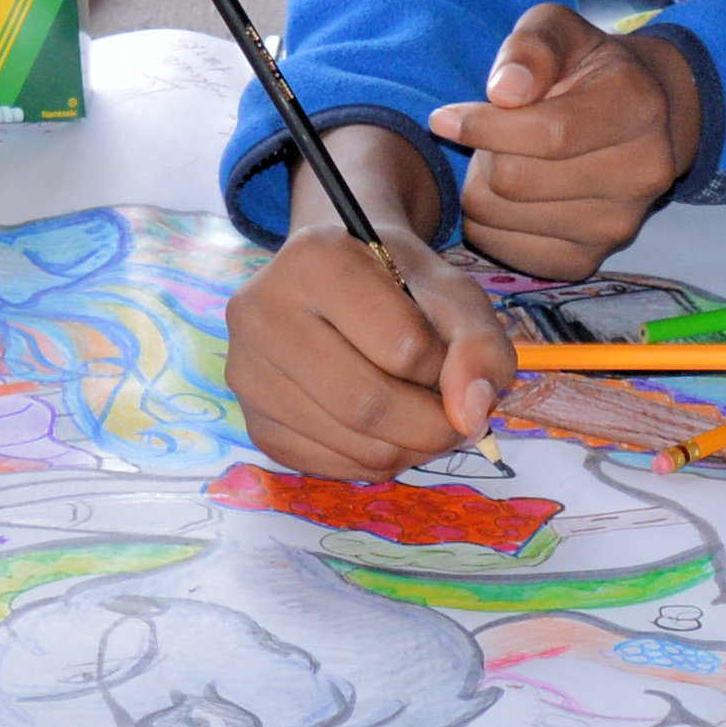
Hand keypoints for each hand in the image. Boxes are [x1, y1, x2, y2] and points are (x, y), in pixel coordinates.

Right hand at [227, 215, 516, 477]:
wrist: (342, 283)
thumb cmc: (400, 285)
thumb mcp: (455, 296)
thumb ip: (479, 347)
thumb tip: (471, 416)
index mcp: (315, 257)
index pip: (404, 347)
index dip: (445, 366)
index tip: (446, 355)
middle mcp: (261, 311)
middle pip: (367, 405)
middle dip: (431, 427)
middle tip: (453, 418)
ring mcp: (246, 370)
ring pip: (350, 445)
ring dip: (407, 450)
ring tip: (418, 418)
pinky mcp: (251, 420)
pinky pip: (326, 468)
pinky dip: (371, 463)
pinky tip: (380, 431)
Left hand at [432, 3, 700, 278]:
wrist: (637, 119)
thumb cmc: (585, 68)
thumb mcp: (559, 31)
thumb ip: (531, 48)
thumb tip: (504, 92)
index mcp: (637, 107)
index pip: (550, 133)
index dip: (485, 127)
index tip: (445, 117)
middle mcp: (641, 173)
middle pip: (518, 180)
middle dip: (483, 154)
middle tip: (485, 136)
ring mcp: (618, 224)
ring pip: (503, 217)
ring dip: (481, 187)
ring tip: (501, 159)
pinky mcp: (590, 260)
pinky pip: (509, 252)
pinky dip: (490, 224)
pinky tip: (506, 195)